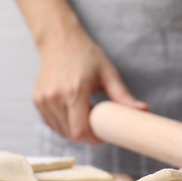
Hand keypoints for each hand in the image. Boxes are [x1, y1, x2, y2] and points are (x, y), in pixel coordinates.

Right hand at [33, 28, 147, 142]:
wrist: (59, 39)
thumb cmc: (86, 55)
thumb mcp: (108, 74)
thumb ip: (124, 96)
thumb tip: (144, 110)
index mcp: (73, 92)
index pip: (80, 131)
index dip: (93, 139)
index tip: (103, 134)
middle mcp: (54, 97)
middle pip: (71, 134)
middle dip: (86, 135)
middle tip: (97, 123)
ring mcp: (42, 100)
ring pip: (60, 131)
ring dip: (75, 129)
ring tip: (85, 113)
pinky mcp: (36, 100)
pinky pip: (52, 124)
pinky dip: (64, 124)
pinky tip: (74, 111)